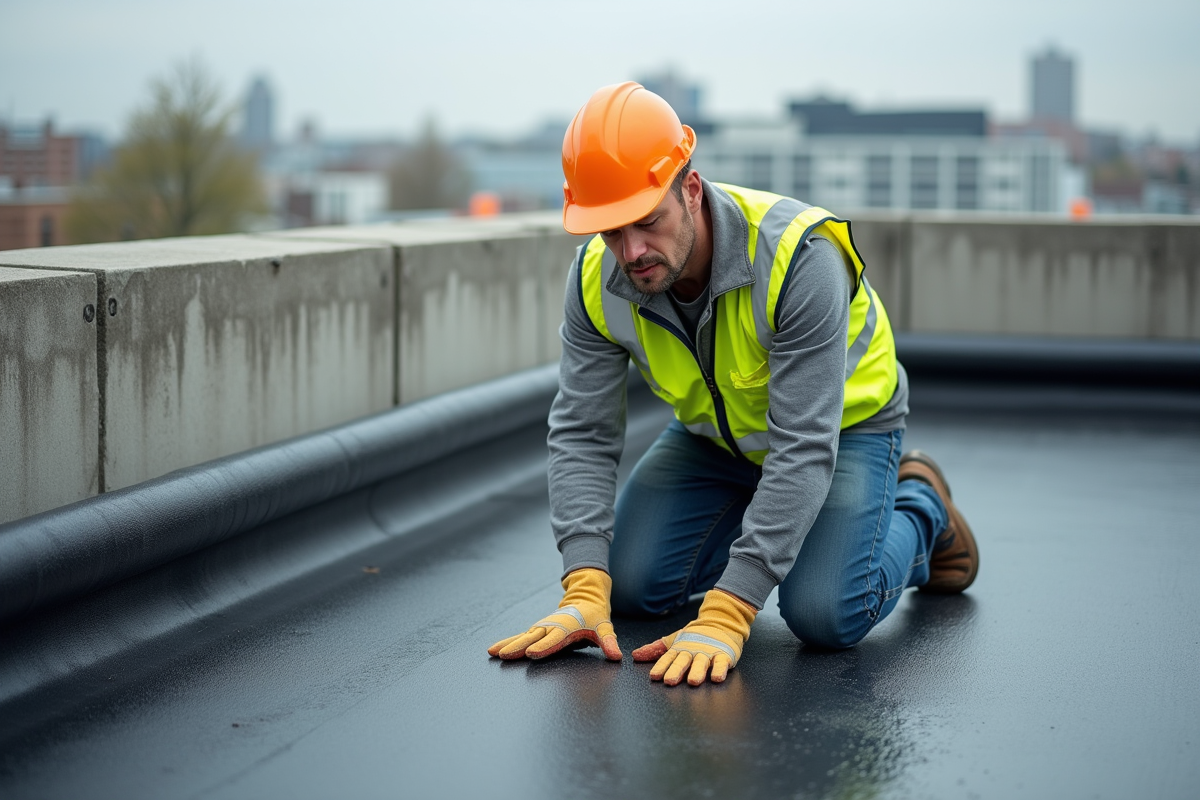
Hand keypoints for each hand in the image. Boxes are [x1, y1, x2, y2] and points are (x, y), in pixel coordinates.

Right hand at [488, 568, 621, 660]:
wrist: (585, 597)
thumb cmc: (595, 616)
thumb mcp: (605, 627)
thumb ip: (609, 642)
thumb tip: (617, 656)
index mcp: (567, 628)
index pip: (554, 639)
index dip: (544, 646)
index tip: (532, 653)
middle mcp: (551, 627)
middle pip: (532, 638)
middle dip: (518, 647)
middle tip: (504, 656)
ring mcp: (542, 627)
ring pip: (522, 637)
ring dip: (508, 644)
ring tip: (493, 652)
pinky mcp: (538, 630)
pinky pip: (521, 637)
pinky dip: (507, 642)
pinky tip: (495, 650)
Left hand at [632, 589, 756, 685]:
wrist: (720, 621)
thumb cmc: (696, 635)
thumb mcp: (674, 641)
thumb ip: (655, 650)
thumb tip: (635, 655)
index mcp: (680, 648)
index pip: (668, 658)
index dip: (661, 666)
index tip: (654, 676)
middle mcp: (692, 650)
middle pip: (683, 661)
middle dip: (676, 671)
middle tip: (670, 680)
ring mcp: (708, 652)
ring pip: (701, 663)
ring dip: (697, 671)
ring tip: (693, 681)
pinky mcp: (723, 654)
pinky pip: (721, 663)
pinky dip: (719, 669)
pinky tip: (716, 678)